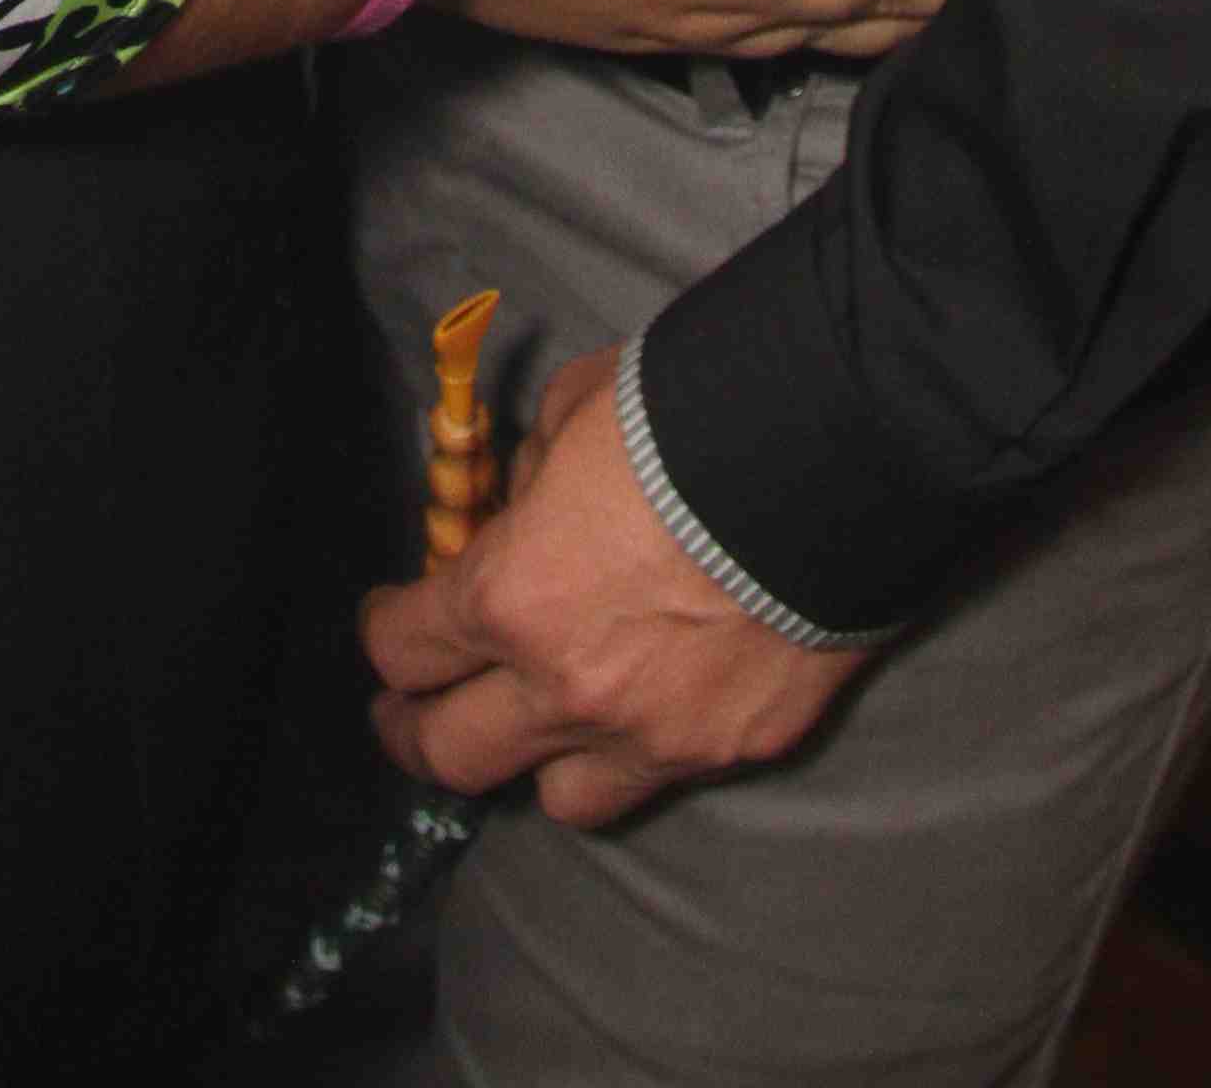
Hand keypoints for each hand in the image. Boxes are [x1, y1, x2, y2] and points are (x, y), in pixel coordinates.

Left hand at [366, 349, 879, 827]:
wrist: (824, 456)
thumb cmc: (684, 416)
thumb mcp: (574, 410)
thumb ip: (531, 474)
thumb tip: (523, 506)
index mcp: (511, 596)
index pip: (406, 646)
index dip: (385, 632)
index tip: (389, 619)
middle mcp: (567, 687)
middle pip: (450, 752)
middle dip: (413, 731)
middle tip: (407, 715)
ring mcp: (651, 735)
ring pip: (553, 800)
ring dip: (530, 762)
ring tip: (527, 734)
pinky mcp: (730, 752)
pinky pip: (657, 779)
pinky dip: (636, 751)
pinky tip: (643, 712)